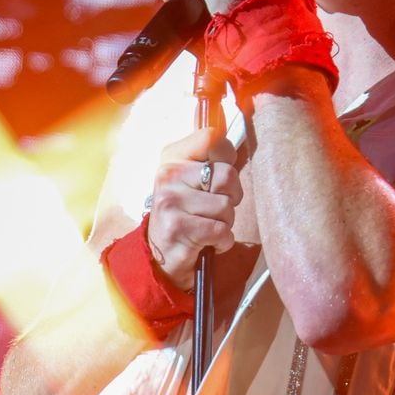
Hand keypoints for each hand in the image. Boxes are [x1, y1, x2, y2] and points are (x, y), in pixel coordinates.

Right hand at [147, 127, 242, 290]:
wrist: (160, 256)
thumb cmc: (185, 213)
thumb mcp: (190, 179)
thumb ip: (211, 160)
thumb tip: (233, 147)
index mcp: (172, 157)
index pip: (211, 138)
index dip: (226, 156)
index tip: (218, 174)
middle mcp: (168, 175)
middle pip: (227, 175)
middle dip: (231, 196)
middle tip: (216, 208)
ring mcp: (170, 202)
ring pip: (226, 206)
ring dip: (225, 222)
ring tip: (208, 226)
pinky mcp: (178, 228)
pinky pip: (221, 231)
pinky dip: (223, 241)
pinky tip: (209, 242)